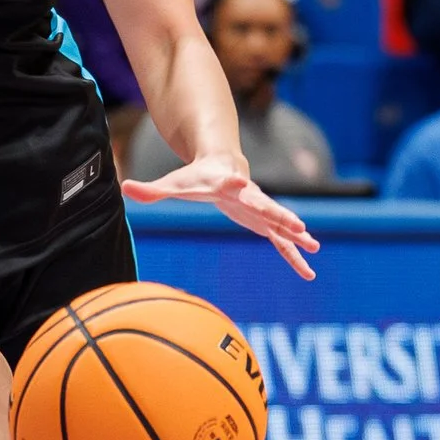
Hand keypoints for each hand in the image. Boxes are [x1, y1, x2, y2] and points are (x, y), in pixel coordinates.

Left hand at [121, 152, 319, 278]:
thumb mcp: (174, 183)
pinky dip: (293, 256)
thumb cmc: (197, 177)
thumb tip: (125, 188)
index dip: (235, 183)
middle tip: (297, 224)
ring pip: (280, 225)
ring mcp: (261, 209)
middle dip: (280, 214)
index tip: (240, 181)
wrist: (223, 166)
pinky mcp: (264, 223)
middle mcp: (250, 195)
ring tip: (314, 247)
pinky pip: (281, 242)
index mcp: (227, 184)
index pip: (231, 183)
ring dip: (296, 237)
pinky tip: (308, 273)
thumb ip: (152, 189)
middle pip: (266, 204)